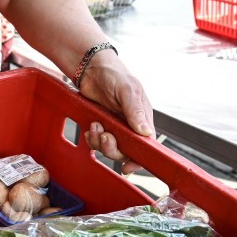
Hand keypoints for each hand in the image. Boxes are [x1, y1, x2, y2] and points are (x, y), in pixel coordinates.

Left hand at [77, 54, 154, 173]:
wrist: (92, 69)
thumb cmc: (115, 75)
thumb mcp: (128, 91)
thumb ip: (135, 111)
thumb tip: (146, 133)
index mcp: (142, 119)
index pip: (146, 146)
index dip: (138, 160)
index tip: (128, 167)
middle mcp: (130, 126)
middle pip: (125, 152)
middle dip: (112, 148)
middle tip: (104, 135)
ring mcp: (115, 127)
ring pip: (109, 148)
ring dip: (99, 142)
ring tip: (95, 126)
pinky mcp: (101, 126)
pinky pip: (96, 142)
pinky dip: (92, 138)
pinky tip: (90, 127)